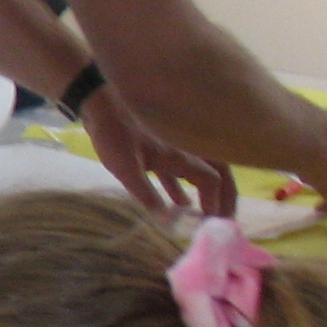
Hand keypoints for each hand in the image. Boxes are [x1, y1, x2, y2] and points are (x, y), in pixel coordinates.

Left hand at [76, 85, 236, 216]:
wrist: (101, 103)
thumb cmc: (114, 133)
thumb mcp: (127, 168)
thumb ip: (147, 194)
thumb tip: (168, 223)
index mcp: (182, 156)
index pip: (212, 181)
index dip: (216, 201)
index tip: (216, 222)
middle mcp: (185, 150)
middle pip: (217, 174)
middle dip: (224, 197)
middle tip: (225, 219)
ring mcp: (172, 148)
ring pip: (199, 172)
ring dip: (205, 193)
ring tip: (207, 214)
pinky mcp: (157, 148)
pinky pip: (178, 170)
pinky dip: (182, 186)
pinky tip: (180, 202)